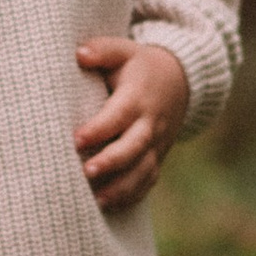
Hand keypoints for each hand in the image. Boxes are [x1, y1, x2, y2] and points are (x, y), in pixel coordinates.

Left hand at [74, 37, 190, 211]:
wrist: (178, 82)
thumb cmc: (138, 66)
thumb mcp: (124, 51)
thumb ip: (102, 50)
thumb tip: (80, 54)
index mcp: (138, 97)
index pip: (119, 115)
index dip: (99, 128)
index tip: (77, 139)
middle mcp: (149, 124)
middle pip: (134, 147)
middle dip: (111, 162)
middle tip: (86, 172)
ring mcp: (156, 144)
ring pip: (143, 170)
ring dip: (121, 187)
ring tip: (96, 200)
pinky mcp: (157, 158)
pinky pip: (148, 181)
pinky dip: (131, 195)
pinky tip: (107, 205)